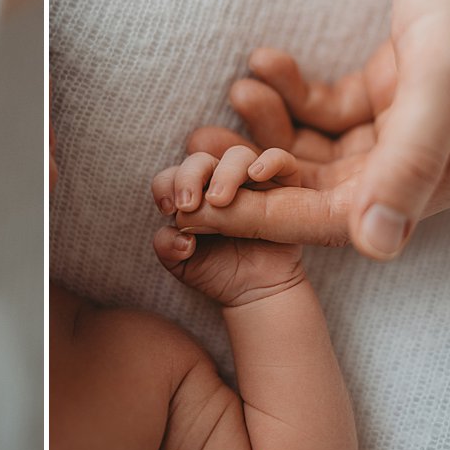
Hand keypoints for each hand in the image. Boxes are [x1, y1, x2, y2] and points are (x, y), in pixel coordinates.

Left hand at [152, 145, 308, 305]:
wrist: (258, 293)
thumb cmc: (218, 272)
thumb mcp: (182, 264)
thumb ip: (167, 248)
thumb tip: (181, 236)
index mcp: (192, 193)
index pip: (172, 176)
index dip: (166, 186)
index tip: (168, 211)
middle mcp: (220, 182)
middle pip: (201, 160)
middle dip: (189, 177)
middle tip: (188, 205)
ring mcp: (252, 183)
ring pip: (238, 156)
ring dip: (226, 173)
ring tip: (219, 201)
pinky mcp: (283, 189)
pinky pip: (283, 161)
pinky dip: (271, 160)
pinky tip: (256, 175)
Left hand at [183, 0, 449, 256]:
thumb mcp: (447, 68)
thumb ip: (412, 157)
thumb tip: (378, 245)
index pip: (348, 218)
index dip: (274, 214)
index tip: (201, 211)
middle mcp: (434, 158)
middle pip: (328, 189)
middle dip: (258, 173)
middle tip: (191, 154)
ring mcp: (413, 120)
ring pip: (322, 148)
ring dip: (271, 126)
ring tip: (232, 89)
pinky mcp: (395, 82)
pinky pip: (329, 106)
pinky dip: (293, 89)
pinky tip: (264, 59)